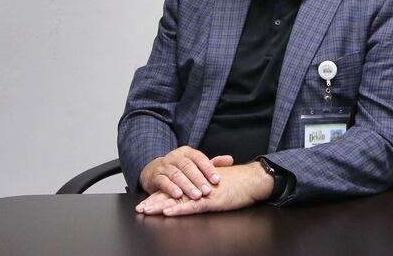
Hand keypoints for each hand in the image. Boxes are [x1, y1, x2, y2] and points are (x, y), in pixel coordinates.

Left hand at [135, 163, 273, 216]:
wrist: (252, 180)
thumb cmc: (238, 183)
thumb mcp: (217, 182)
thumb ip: (205, 186)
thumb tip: (197, 191)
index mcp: (197, 183)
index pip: (175, 189)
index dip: (160, 196)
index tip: (146, 202)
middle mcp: (197, 186)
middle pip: (172, 194)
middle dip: (155, 202)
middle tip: (140, 208)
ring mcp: (203, 193)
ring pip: (178, 200)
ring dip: (161, 206)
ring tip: (147, 210)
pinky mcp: (211, 201)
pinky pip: (192, 206)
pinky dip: (179, 209)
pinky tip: (168, 212)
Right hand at [139, 146, 233, 199]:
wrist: (155, 171)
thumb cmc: (180, 170)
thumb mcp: (195, 166)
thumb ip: (212, 164)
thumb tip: (230, 160)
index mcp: (187, 153)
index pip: (200, 158)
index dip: (208, 169)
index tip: (217, 180)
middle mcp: (176, 157)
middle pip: (188, 166)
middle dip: (198, 179)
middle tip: (207, 191)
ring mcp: (165, 165)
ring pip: (176, 174)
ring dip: (186, 185)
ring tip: (195, 195)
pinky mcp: (155, 176)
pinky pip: (163, 181)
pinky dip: (170, 188)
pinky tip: (177, 195)